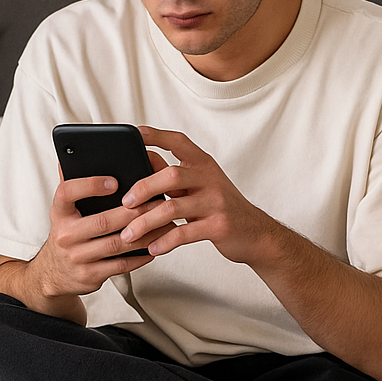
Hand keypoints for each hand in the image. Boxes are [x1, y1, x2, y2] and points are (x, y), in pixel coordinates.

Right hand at [30, 168, 175, 296]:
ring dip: (145, 233)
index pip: (68, 192)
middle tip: (158, 201)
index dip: (90, 185)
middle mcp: (65, 235)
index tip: (114, 181)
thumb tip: (72, 154)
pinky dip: (141, 255)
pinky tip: (155, 244)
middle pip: (103, 221)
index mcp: (58, 212)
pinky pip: (122, 265)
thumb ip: (72, 186)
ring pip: (118, 244)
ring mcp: (77, 258)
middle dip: (134, 212)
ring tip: (164, 223)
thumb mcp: (64, 210)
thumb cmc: (68, 234)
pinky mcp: (91, 276)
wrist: (53, 274)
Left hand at [118, 127, 274, 264]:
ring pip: (173, 207)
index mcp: (204, 166)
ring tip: (129, 234)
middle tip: (125, 203)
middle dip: (144, 188)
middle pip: (171, 175)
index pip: (179, 142)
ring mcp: (216, 203)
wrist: (256, 234)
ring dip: (146, 222)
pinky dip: (164, 241)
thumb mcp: (200, 187)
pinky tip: (152, 248)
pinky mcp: (218, 226)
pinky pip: (184, 233)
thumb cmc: (223, 209)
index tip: (136, 133)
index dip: (157, 136)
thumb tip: (146, 159)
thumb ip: (175, 176)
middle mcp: (210, 180)